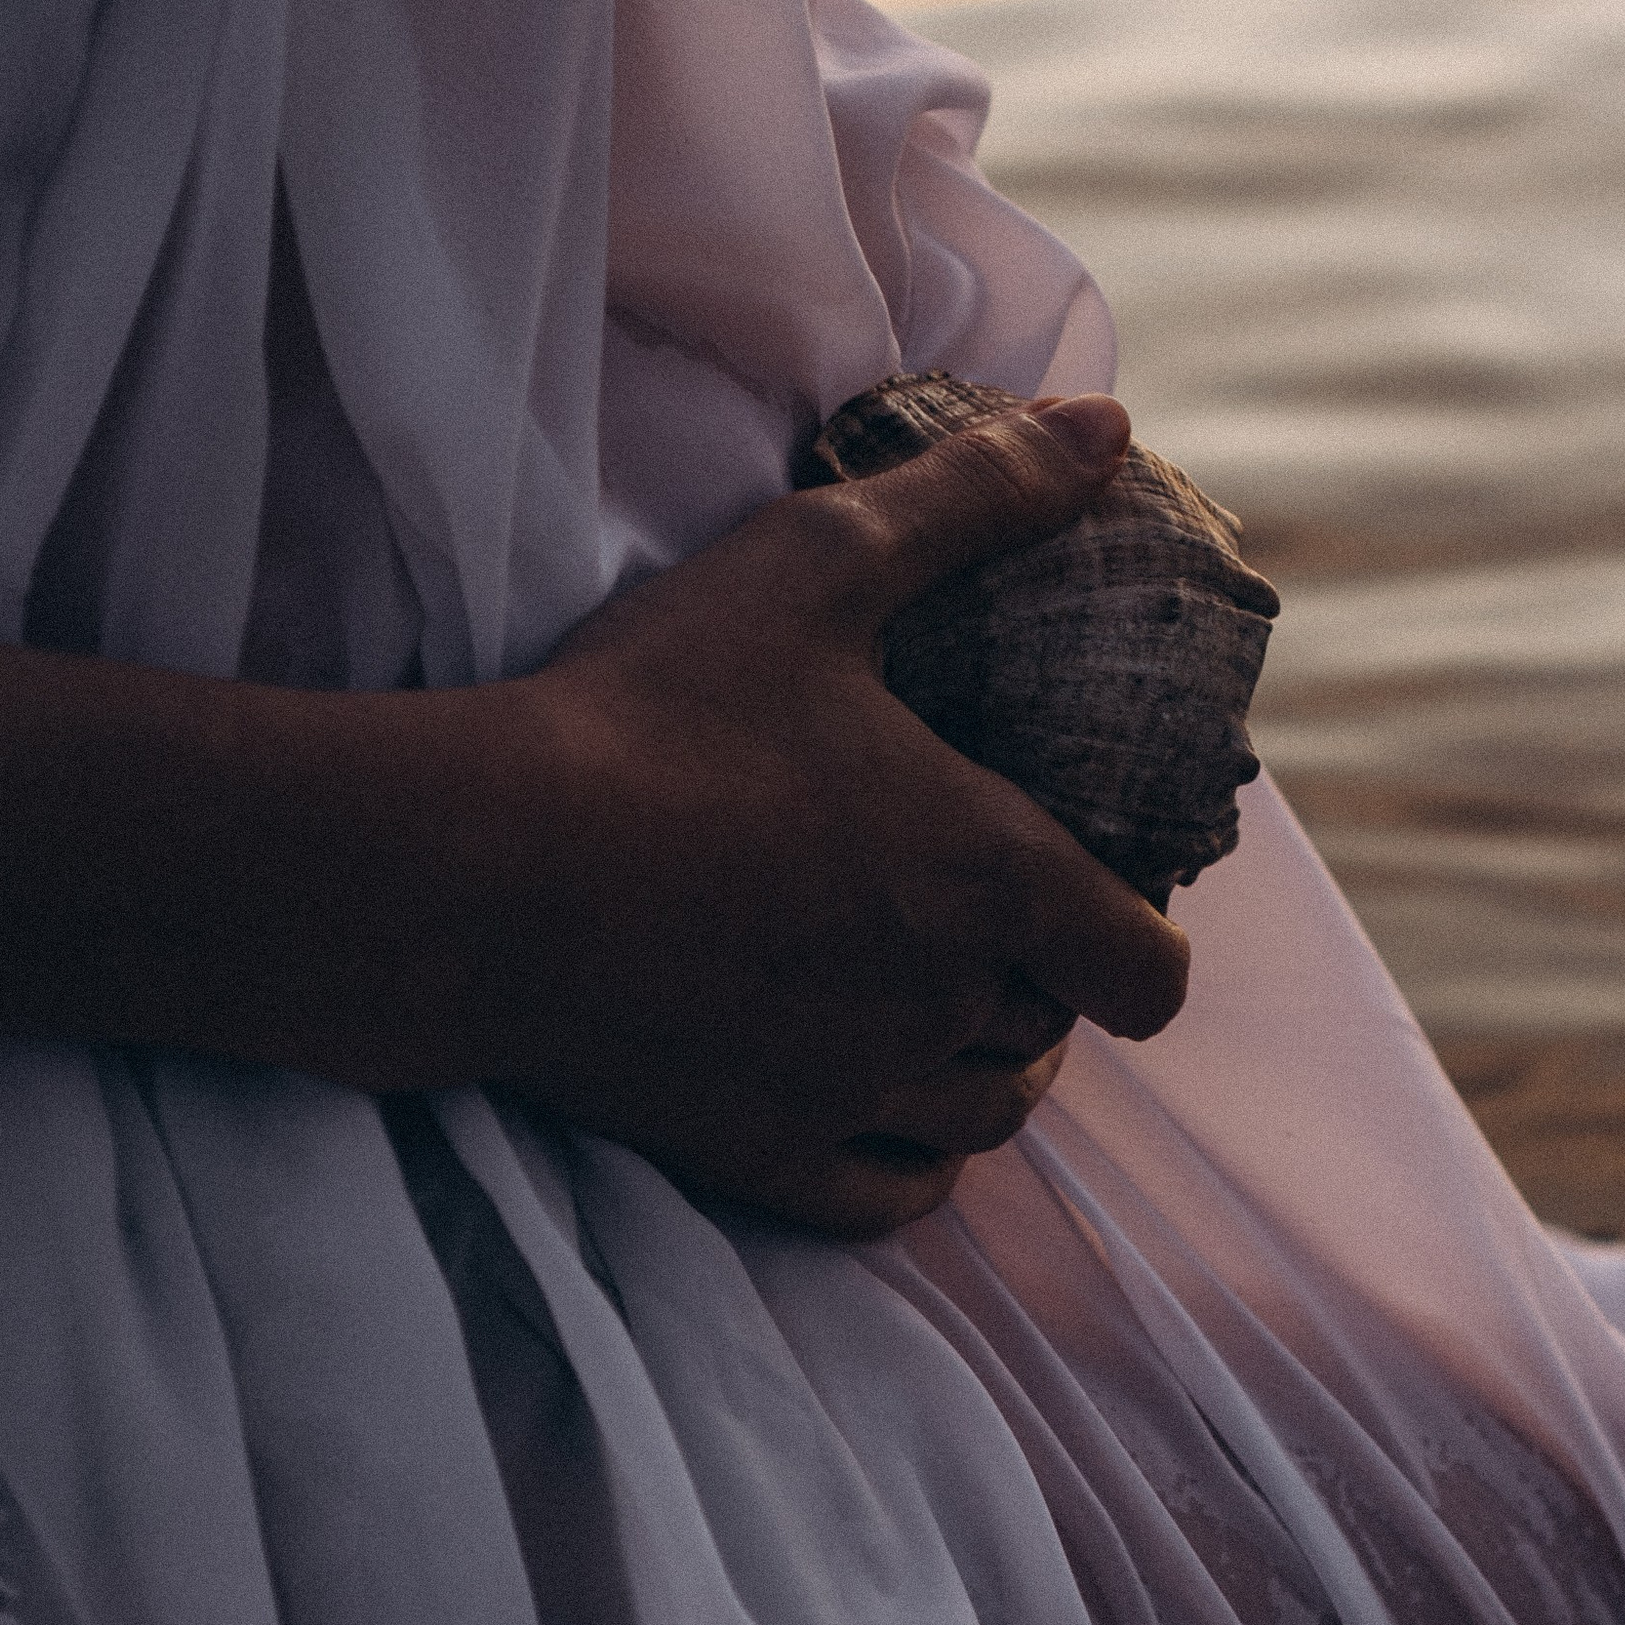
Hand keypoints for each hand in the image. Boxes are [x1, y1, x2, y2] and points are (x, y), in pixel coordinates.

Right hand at [484, 395, 1191, 1236]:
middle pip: (1055, 1038)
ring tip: (937, 1005)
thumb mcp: (817, 565)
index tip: (1101, 902)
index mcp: (989, 876)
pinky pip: (889, 1199)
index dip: (1144, 943)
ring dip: (982, 1072)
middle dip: (1042, 985)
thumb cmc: (651, 711)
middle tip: (986, 923)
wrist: (475, 868)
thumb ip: (971, 497)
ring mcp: (849, 1093)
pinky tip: (876, 1103)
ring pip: (983, 1123)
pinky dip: (909, 1162)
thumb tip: (1104, 425)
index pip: (1149, 971)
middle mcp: (942, 1005)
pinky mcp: (753, 1155)